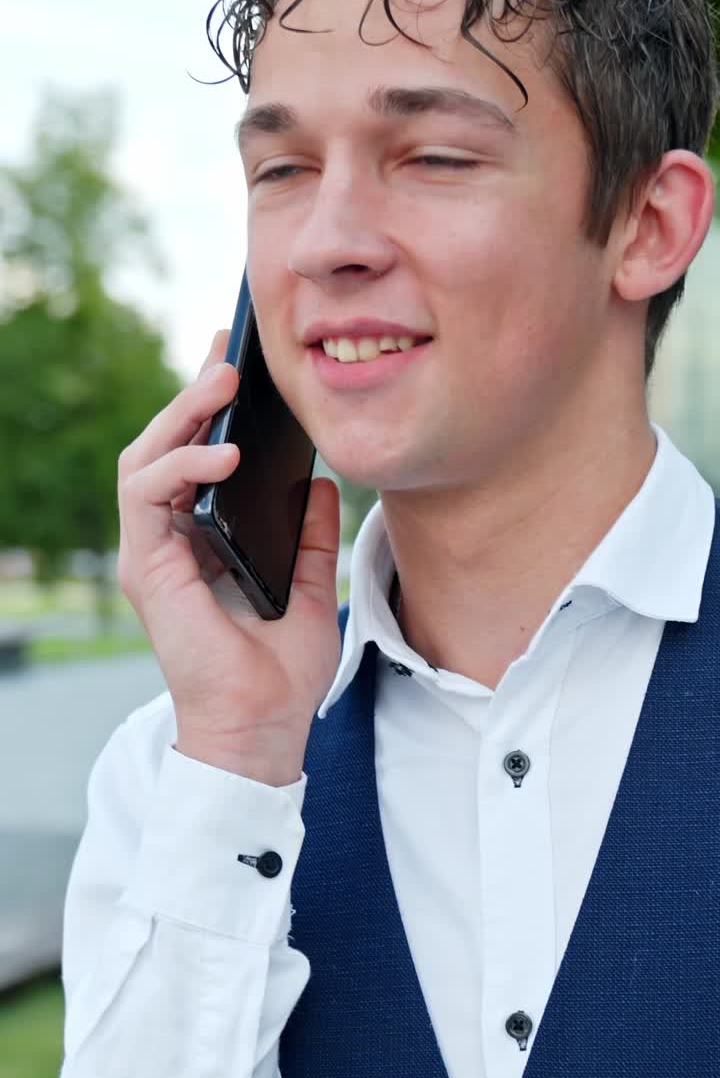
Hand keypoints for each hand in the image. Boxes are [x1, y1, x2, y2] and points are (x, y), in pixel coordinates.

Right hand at [117, 330, 340, 784]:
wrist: (265, 726)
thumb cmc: (282, 670)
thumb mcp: (313, 585)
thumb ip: (313, 534)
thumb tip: (323, 483)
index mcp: (203, 539)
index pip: (196, 457)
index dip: (211, 407)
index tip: (241, 364)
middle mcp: (170, 539)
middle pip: (166, 444)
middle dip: (193, 391)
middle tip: (227, 351)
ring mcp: (153, 551)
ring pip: (145, 457)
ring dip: (181, 413)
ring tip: (223, 381)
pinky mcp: (146, 566)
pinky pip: (146, 494)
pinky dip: (180, 462)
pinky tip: (224, 450)